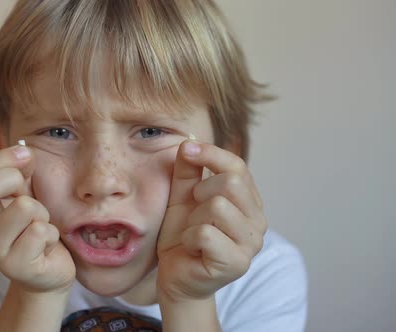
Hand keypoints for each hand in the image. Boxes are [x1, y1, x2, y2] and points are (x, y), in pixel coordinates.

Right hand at [0, 144, 74, 292]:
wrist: (48, 270)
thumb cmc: (33, 227)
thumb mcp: (23, 193)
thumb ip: (19, 171)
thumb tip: (24, 152)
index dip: (3, 159)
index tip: (26, 158)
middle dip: (15, 183)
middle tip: (28, 198)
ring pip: (24, 208)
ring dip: (42, 213)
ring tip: (39, 226)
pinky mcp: (16, 267)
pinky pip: (41, 231)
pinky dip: (51, 233)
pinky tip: (45, 246)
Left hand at [157, 140, 266, 301]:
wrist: (176, 276)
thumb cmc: (182, 235)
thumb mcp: (181, 197)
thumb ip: (187, 170)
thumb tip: (188, 142)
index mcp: (248, 201)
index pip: (237, 166)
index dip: (211, 153)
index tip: (187, 149)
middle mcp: (258, 220)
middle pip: (231, 183)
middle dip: (201, 192)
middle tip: (192, 211)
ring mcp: (251, 243)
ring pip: (217, 207)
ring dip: (193, 219)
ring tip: (192, 233)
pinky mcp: (237, 262)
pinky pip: (205, 233)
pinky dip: (189, 238)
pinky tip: (192, 248)